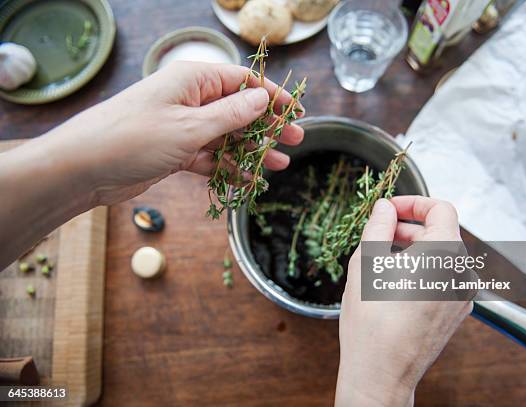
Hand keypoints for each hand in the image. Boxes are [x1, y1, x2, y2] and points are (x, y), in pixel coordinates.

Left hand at [0, 62, 303, 268]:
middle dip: (267, 126)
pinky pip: (210, 157)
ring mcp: (182, 126)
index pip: (242, 81)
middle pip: (238, 109)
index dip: (271, 95)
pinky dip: (228, 168)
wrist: (83, 169)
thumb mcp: (189, 126)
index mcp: (192, 80)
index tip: (295, 112)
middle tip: (296, 140)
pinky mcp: (174, 151)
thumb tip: (262, 98)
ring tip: (278, 165)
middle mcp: (189, 100)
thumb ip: (230, 114)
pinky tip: (248, 180)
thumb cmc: (133, 138)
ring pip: (226, 136)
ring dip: (251, 151)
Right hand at [335, 196, 472, 406]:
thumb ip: (378, 226)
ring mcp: (462, 295)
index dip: (414, 203)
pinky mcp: (456, 312)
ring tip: (381, 261)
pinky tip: (394, 283)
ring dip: (414, 250)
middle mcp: (462, 273)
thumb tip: (385, 207)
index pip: (441, 209)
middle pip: (441, 233)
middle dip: (409, 228)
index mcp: (445, 255)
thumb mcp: (366, 263)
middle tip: (379, 234)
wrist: (381, 373)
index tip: (391, 209)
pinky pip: (442, 279)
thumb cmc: (371, 322)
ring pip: (441, 257)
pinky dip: (422, 271)